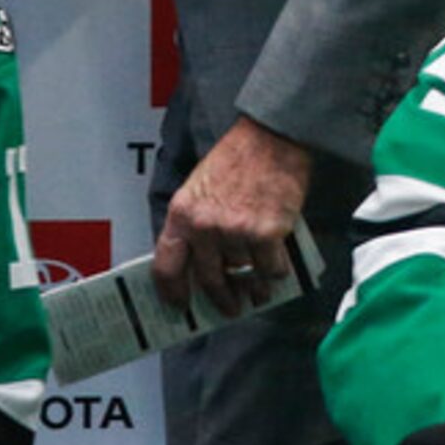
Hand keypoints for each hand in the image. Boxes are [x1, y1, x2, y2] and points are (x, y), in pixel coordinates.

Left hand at [152, 114, 310, 315]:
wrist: (272, 138)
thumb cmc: (238, 157)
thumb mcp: (199, 187)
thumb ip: (195, 225)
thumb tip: (203, 263)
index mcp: (182, 214)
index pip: (166, 266)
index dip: (172, 292)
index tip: (180, 305)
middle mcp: (205, 227)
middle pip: (209, 279)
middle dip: (221, 299)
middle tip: (230, 306)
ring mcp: (236, 232)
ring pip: (245, 276)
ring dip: (254, 288)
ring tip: (260, 290)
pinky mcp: (267, 234)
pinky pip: (272, 269)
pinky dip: (277, 273)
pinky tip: (278, 269)